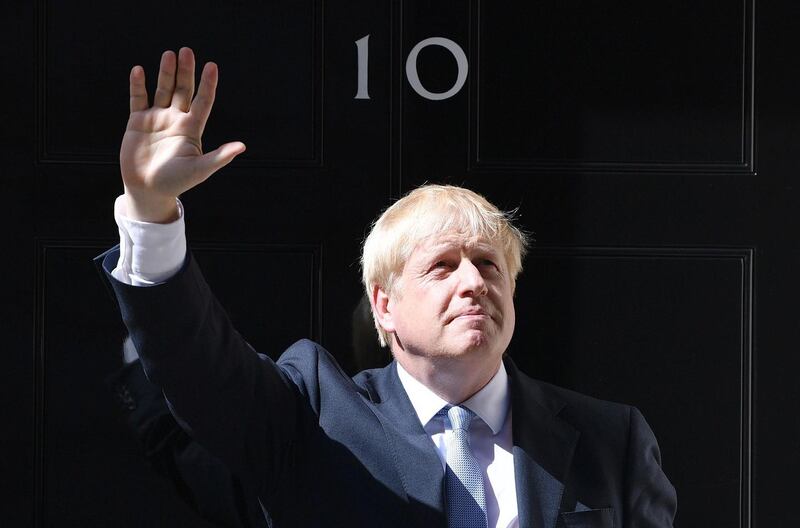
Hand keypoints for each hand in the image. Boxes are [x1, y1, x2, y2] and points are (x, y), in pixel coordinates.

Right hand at [119, 47, 245, 221]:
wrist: (147, 191)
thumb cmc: (176, 183)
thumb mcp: (200, 170)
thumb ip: (219, 157)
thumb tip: (242, 147)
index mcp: (192, 129)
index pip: (203, 101)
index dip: (208, 84)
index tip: (212, 66)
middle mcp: (176, 120)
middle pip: (183, 90)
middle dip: (186, 72)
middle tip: (187, 51)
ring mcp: (157, 119)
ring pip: (163, 90)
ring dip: (166, 73)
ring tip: (169, 54)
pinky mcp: (137, 122)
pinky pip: (138, 99)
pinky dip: (138, 85)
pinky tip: (139, 70)